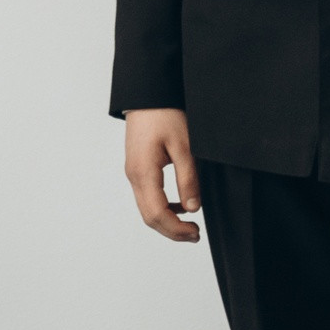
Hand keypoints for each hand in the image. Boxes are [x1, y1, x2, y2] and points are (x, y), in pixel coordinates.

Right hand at [124, 107, 200, 242]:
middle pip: (149, 217)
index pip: (157, 214)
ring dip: (167, 221)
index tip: (196, 233)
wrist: (148, 94)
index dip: (177, 229)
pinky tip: (181, 204)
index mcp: (144, 172)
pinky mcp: (137, 168)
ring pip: (146, 208)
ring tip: (190, 224)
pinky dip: (163, 207)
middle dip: (172, 231)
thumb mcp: (184, 146)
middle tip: (195, 235)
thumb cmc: (166, 114)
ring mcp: (133, 173)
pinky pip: (147, 196)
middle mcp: (134, 176)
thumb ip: (188, 178)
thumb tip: (192, 208)